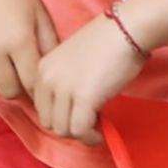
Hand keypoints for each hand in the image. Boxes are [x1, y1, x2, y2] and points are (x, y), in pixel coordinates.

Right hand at [0, 0, 55, 103]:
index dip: (37, 87)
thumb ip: (50, 45)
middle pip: (9, 92)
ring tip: (1, 67)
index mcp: (19, 40)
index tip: (38, 83)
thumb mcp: (38, 13)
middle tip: (19, 73)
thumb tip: (53, 76)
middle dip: (17, 86)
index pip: (31, 84)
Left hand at [32, 12, 147, 143]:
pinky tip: (101, 132)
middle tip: (89, 122)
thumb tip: (68, 114)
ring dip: (80, 134)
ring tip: (96, 127)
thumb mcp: (71, 62)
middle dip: (69, 127)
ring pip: (62, 130)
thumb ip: (63, 84)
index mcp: (42, 69)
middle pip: (48, 123)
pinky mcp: (83, 98)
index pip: (40, 108)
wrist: (126, 30)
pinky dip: (90, 137)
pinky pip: (80, 131)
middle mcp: (47, 79)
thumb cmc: (107, 43)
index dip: (60, 117)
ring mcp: (64, 89)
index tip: (77, 116)